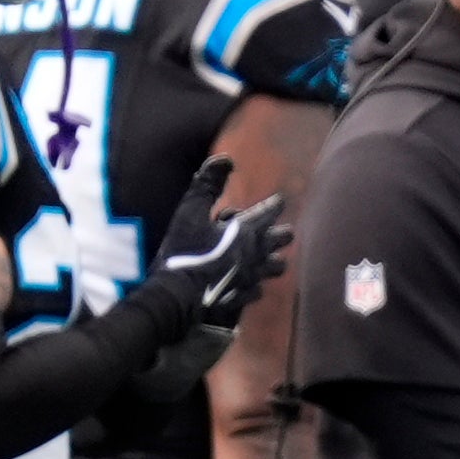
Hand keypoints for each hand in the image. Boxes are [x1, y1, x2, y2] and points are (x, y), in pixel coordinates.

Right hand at [154, 157, 291, 327]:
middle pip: (281, 241)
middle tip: (282, 231)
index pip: (269, 212)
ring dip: (274, 260)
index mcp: (247, 232)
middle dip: (281, 233)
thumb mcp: (190, 213)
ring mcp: (253, 278)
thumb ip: (208, 186)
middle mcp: (257, 254)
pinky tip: (251, 284)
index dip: (274, 204)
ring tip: (270, 259)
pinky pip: (258, 290)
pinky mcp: (244, 298)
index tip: (279, 200)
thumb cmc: (184, 252)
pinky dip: (256, 284)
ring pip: (276, 267)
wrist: (177, 299)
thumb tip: (226, 159)